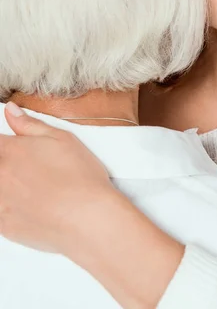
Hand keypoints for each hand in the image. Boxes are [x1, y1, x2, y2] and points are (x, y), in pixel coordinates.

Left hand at [0, 103, 184, 308]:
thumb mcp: (61, 138)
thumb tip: (11, 111)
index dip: (7, 144)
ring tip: (33, 187)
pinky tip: (31, 205)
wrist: (88, 218)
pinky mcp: (3, 225)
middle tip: (32, 169)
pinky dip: (10, 205)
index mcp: (9, 150)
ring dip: (8, 185)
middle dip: (10, 163)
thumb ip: (29, 124)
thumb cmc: (80, 177)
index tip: (16, 149)